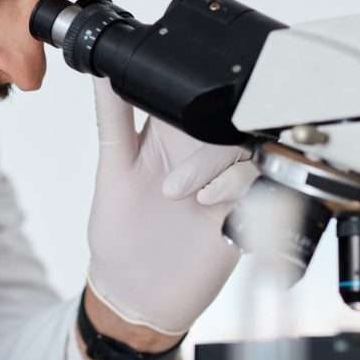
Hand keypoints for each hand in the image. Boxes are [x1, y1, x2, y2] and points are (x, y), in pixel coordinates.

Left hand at [85, 79, 257, 335]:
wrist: (139, 295)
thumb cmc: (118, 235)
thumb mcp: (112, 169)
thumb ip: (113, 115)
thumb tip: (99, 64)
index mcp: (166, 133)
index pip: (186, 91)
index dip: (188, 84)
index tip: (181, 91)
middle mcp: (199, 151)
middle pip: (221, 114)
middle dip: (204, 135)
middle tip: (172, 181)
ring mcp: (223, 177)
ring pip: (242, 143)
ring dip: (215, 166)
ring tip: (187, 198)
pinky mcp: (243, 205)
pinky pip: (259, 176)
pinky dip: (237, 186)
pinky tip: (214, 208)